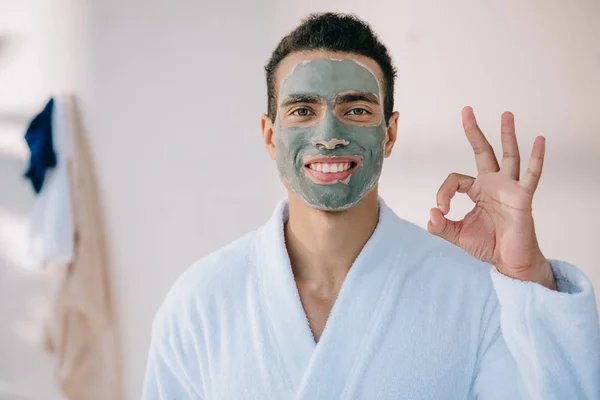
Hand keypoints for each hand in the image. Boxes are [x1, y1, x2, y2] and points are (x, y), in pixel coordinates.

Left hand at [427, 107, 556, 289]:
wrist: (509, 262)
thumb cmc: (487, 245)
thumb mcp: (457, 235)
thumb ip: (441, 226)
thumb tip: (431, 214)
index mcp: (477, 191)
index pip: (455, 179)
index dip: (444, 192)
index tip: (442, 210)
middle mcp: (493, 184)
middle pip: (483, 151)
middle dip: (474, 131)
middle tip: (466, 110)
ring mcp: (509, 188)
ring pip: (508, 156)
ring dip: (506, 135)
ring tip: (506, 114)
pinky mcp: (523, 198)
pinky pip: (531, 176)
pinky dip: (537, 158)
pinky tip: (540, 140)